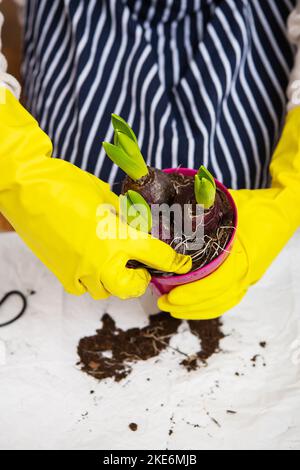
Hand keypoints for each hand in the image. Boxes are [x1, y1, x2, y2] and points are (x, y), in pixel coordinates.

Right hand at [0, 88, 190, 299]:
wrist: (28, 190)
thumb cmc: (67, 186)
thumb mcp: (106, 198)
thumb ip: (126, 217)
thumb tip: (137, 227)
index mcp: (118, 236)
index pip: (157, 254)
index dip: (175, 261)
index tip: (182, 264)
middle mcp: (101, 260)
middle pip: (132, 287)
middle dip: (140, 279)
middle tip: (140, 266)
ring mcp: (80, 271)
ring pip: (106, 290)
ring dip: (116, 280)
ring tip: (113, 261)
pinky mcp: (62, 273)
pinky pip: (83, 288)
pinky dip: (91, 280)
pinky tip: (90, 262)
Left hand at [159, 107, 299, 318]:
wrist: (285, 210)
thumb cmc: (259, 206)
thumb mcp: (230, 203)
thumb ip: (203, 205)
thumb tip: (172, 202)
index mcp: (243, 256)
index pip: (215, 285)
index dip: (192, 294)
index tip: (170, 296)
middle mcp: (248, 272)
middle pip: (216, 300)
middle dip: (188, 306)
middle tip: (162, 302)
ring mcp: (250, 277)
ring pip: (223, 303)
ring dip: (197, 310)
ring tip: (173, 307)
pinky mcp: (249, 277)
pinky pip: (229, 298)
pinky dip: (211, 306)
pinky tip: (194, 305)